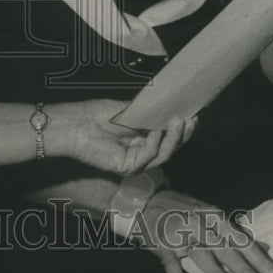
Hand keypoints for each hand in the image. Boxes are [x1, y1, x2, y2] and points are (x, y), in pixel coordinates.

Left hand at [68, 100, 195, 175]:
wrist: (77, 123)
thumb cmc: (98, 114)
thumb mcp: (131, 109)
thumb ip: (151, 111)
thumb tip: (174, 104)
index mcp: (143, 138)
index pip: (168, 136)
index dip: (182, 127)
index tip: (195, 114)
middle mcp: (142, 151)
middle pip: (170, 147)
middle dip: (183, 134)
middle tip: (193, 119)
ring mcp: (136, 161)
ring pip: (163, 154)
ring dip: (174, 138)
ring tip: (180, 121)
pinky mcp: (128, 168)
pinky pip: (148, 156)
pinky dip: (154, 142)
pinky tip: (155, 131)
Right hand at [140, 189, 272, 272]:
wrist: (146, 200)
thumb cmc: (184, 210)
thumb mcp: (210, 215)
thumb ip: (234, 233)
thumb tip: (264, 247)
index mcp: (214, 217)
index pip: (241, 240)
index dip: (259, 258)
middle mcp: (200, 224)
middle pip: (225, 249)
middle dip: (243, 269)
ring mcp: (180, 234)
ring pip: (200, 254)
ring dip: (215, 272)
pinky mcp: (162, 244)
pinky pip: (171, 263)